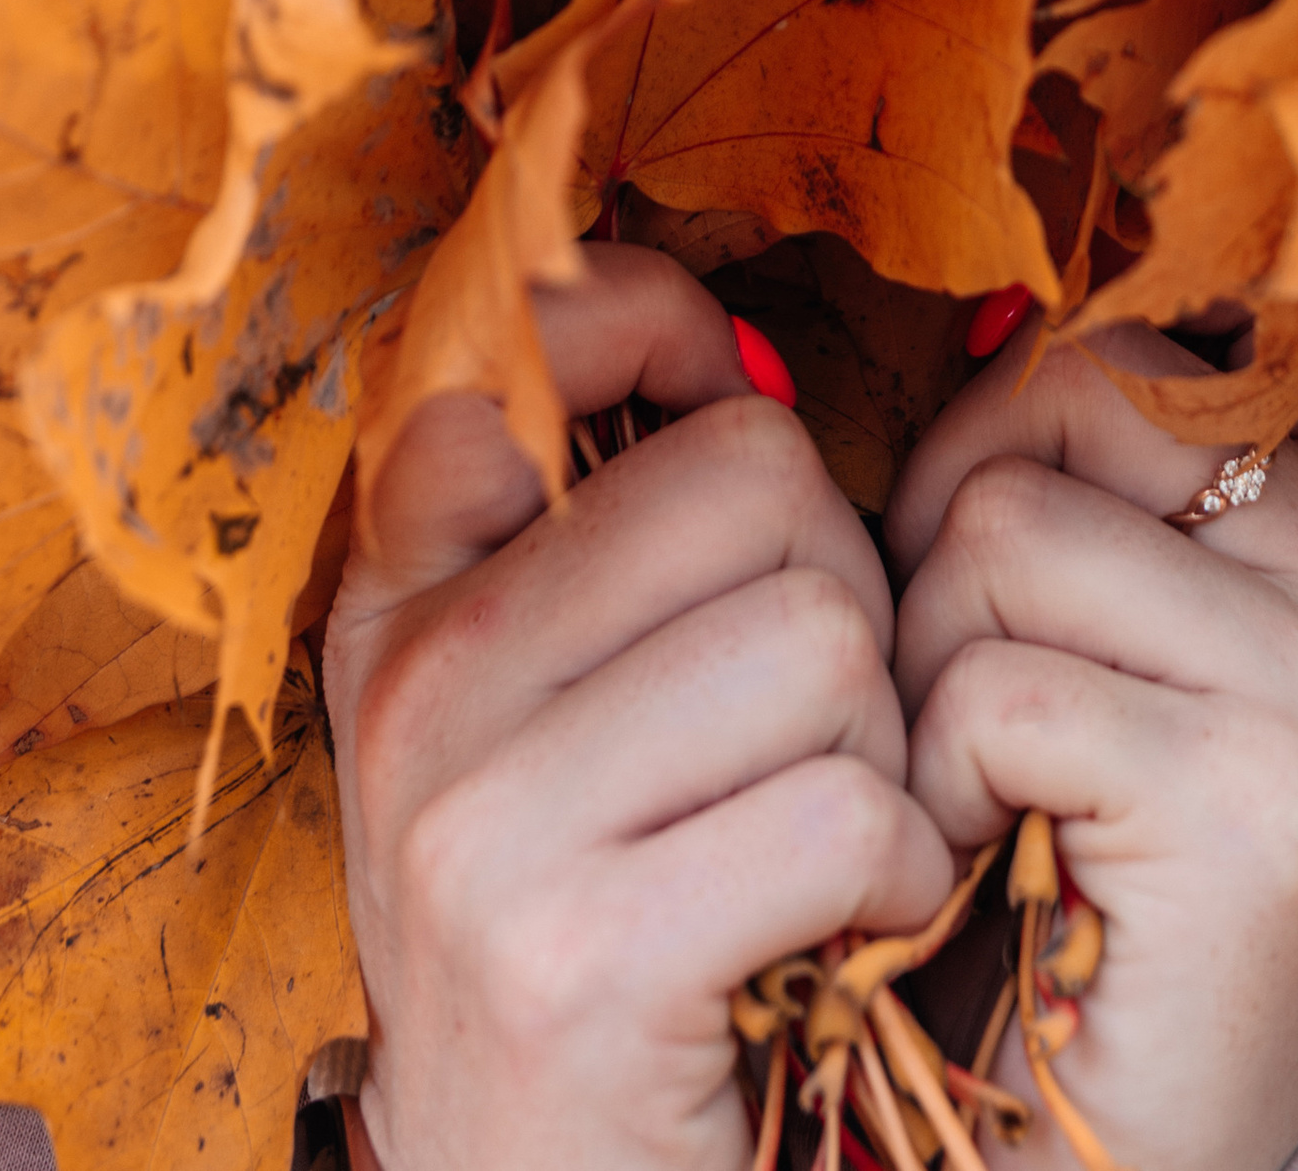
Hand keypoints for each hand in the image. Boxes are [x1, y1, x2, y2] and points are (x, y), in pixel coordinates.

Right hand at [323, 246, 955, 1170]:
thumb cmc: (606, 970)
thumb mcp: (549, 739)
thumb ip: (615, 552)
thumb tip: (746, 357)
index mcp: (395, 620)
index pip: (508, 358)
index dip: (650, 327)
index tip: (729, 397)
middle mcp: (412, 698)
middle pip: (750, 482)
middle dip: (839, 594)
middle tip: (813, 736)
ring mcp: (481, 829)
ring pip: (821, 635)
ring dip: (880, 751)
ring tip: (826, 849)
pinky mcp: (580, 963)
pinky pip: (849, 809)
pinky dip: (902, 879)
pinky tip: (851, 940)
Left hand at [885, 326, 1297, 1170]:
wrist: (1130, 1158)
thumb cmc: (1084, 878)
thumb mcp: (1117, 634)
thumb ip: (1090, 474)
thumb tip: (991, 319)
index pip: (1121, 346)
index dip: (1002, 445)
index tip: (992, 587)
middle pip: (1057, 405)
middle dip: (950, 541)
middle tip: (975, 707)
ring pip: (998, 534)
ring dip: (931, 671)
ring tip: (993, 790)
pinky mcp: (1258, 797)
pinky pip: (990, 691)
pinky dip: (941, 787)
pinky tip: (999, 865)